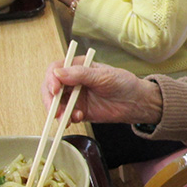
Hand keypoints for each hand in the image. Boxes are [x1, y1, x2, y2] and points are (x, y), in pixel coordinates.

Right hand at [42, 57, 162, 125]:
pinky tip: (77, 118)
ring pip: (56, 104)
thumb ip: (81, 74)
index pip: (55, 70)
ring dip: (58, 112)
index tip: (55, 89)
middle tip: (55, 110)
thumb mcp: (103, 76)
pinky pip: (66, 116)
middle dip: (50, 100)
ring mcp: (75, 97)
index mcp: (77, 66)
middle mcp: (73, 81)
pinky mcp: (79, 111)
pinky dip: (67, 119)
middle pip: (51, 88)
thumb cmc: (123, 83)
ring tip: (68, 118)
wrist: (136, 102)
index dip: (51, 79)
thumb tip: (58, 73)